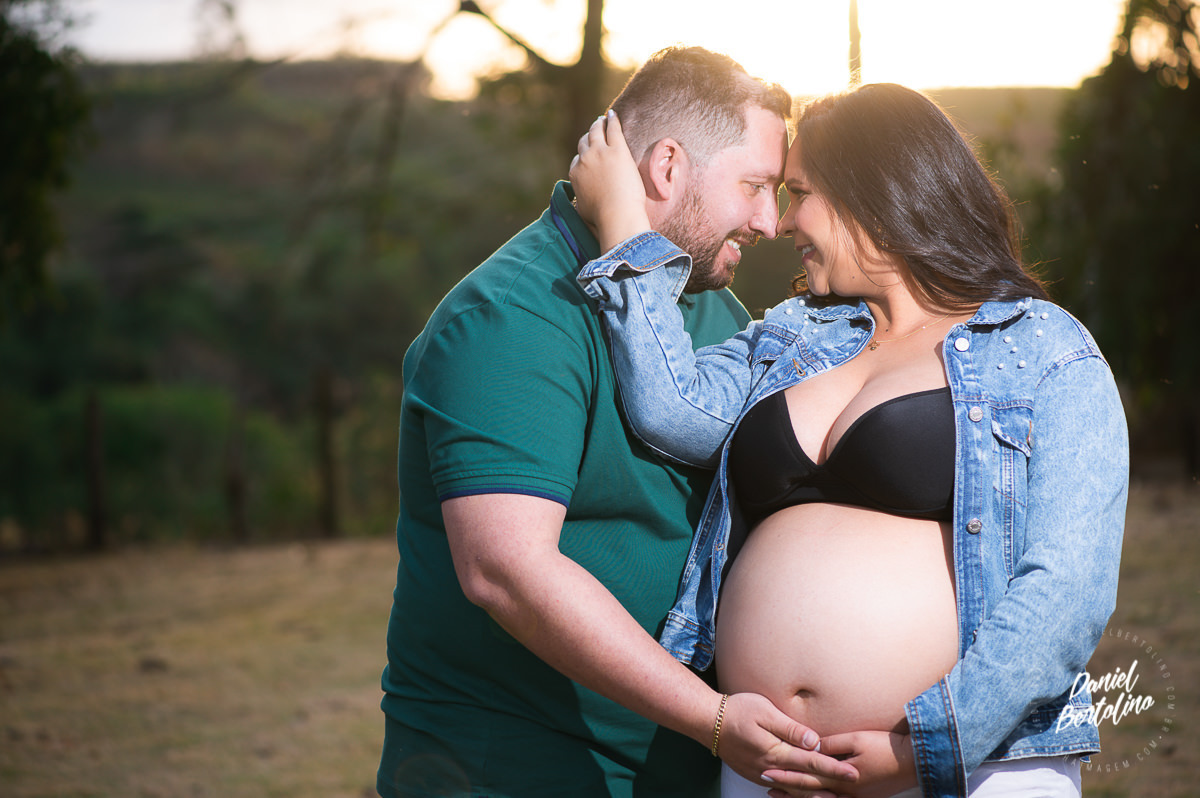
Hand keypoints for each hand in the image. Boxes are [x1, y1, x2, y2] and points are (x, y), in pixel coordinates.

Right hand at [569, 110, 651, 250]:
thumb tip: (579, 205)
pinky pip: (612, 129)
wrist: (617, 215)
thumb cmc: (602, 219)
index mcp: (575, 174)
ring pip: (596, 131)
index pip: (577, 160)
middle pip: (584, 142)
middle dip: (588, 136)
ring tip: (602, 119)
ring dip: (598, 124)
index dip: (584, 156)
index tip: (590, 155)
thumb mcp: (583, 211)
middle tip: (594, 130)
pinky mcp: (617, 149)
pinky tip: (613, 115)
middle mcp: (584, 160)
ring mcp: (599, 153)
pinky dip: (612, 120)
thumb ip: (580, 202)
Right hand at [719, 693, 858, 795]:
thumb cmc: (737, 710)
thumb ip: (790, 728)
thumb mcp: (764, 711)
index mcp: (775, 752)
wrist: (708, 721)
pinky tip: (806, 792)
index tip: (853, 772)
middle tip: (853, 784)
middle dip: (831, 783)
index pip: (811, 762)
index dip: (834, 768)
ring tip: (835, 794)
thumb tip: (813, 741)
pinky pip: (781, 786)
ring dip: (816, 792)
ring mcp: (761, 774)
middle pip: (806, 780)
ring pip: (794, 788)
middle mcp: (770, 768)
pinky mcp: (755, 773)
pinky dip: (797, 792)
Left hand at [764, 730, 915, 797]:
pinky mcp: (861, 797)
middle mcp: (845, 790)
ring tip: (778, 794)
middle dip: (786, 787)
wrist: (913, 762)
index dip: (786, 774)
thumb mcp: (856, 739)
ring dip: (798, 797)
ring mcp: (853, 797)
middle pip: (809, 790)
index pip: (807, 775)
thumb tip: (811, 746)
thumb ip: (832, 744)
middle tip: (765, 783)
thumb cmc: (885, 747)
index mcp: (841, 775)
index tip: (767, 770)